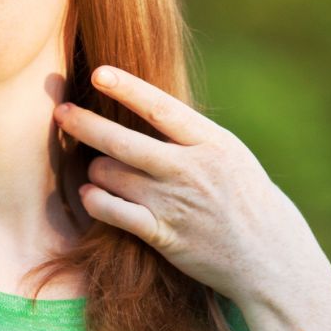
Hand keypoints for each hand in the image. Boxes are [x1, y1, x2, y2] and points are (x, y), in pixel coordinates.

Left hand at [52, 65, 323, 310]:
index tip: (98, 73)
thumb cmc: (246, 201)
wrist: (269, 257)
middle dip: (86, 124)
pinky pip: (113, 212)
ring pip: (112, 175)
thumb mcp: (230, 157)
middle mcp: (191, 170)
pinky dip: (95, 201)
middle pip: (123, 141)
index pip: (162, 109)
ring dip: (95, 170)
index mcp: (212, 144)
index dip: (127, 88)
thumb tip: (147, 108)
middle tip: (61, 112)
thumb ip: (191, 136)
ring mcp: (175, 203)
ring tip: (96, 170)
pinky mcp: (163, 235)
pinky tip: (90, 195)